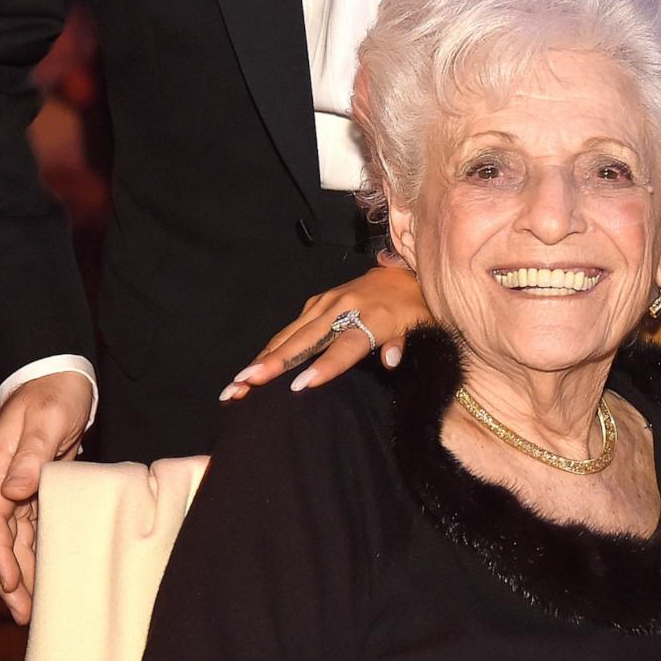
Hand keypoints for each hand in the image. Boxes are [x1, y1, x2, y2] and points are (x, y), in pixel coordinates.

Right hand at [0, 371, 92, 623]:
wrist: (61, 380)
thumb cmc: (53, 396)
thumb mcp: (46, 421)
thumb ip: (32, 455)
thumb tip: (15, 490)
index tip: (12, 582)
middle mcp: (2, 480)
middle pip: (0, 537)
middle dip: (10, 577)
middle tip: (24, 612)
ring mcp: (18, 485)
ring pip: (16, 538)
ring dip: (23, 571)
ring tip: (34, 605)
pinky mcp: (37, 487)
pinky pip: (32, 527)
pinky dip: (36, 551)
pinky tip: (46, 574)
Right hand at [221, 265, 428, 399]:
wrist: (405, 275)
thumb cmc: (416, 309)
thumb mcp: (423, 327)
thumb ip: (405, 343)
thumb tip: (391, 360)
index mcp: (373, 317)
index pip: (346, 346)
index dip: (325, 366)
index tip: (302, 385)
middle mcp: (344, 307)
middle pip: (305, 340)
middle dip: (274, 363)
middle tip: (247, 384)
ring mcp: (326, 303)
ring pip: (290, 335)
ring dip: (262, 358)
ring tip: (237, 383)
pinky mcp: (316, 303)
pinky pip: (289, 329)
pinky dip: (269, 349)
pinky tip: (251, 368)